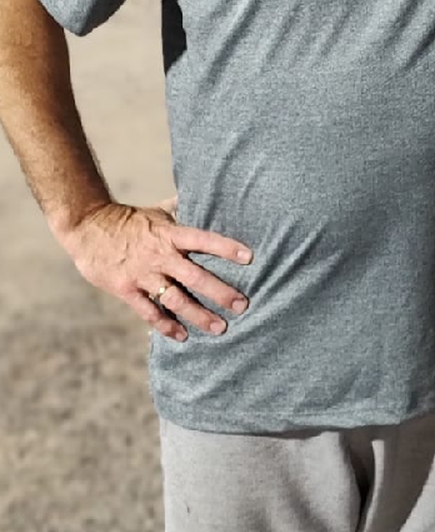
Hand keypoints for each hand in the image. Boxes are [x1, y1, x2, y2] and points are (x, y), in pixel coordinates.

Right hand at [57, 201, 252, 342]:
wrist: (87, 227)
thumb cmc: (129, 220)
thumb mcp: (157, 212)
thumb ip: (182, 210)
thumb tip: (205, 195)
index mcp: (170, 234)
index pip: (204, 240)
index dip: (226, 247)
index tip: (249, 257)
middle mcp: (160, 255)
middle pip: (195, 276)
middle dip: (220, 292)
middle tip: (242, 305)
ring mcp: (142, 274)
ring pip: (175, 299)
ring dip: (198, 315)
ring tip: (219, 327)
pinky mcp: (125, 289)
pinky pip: (149, 311)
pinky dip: (166, 325)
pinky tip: (182, 336)